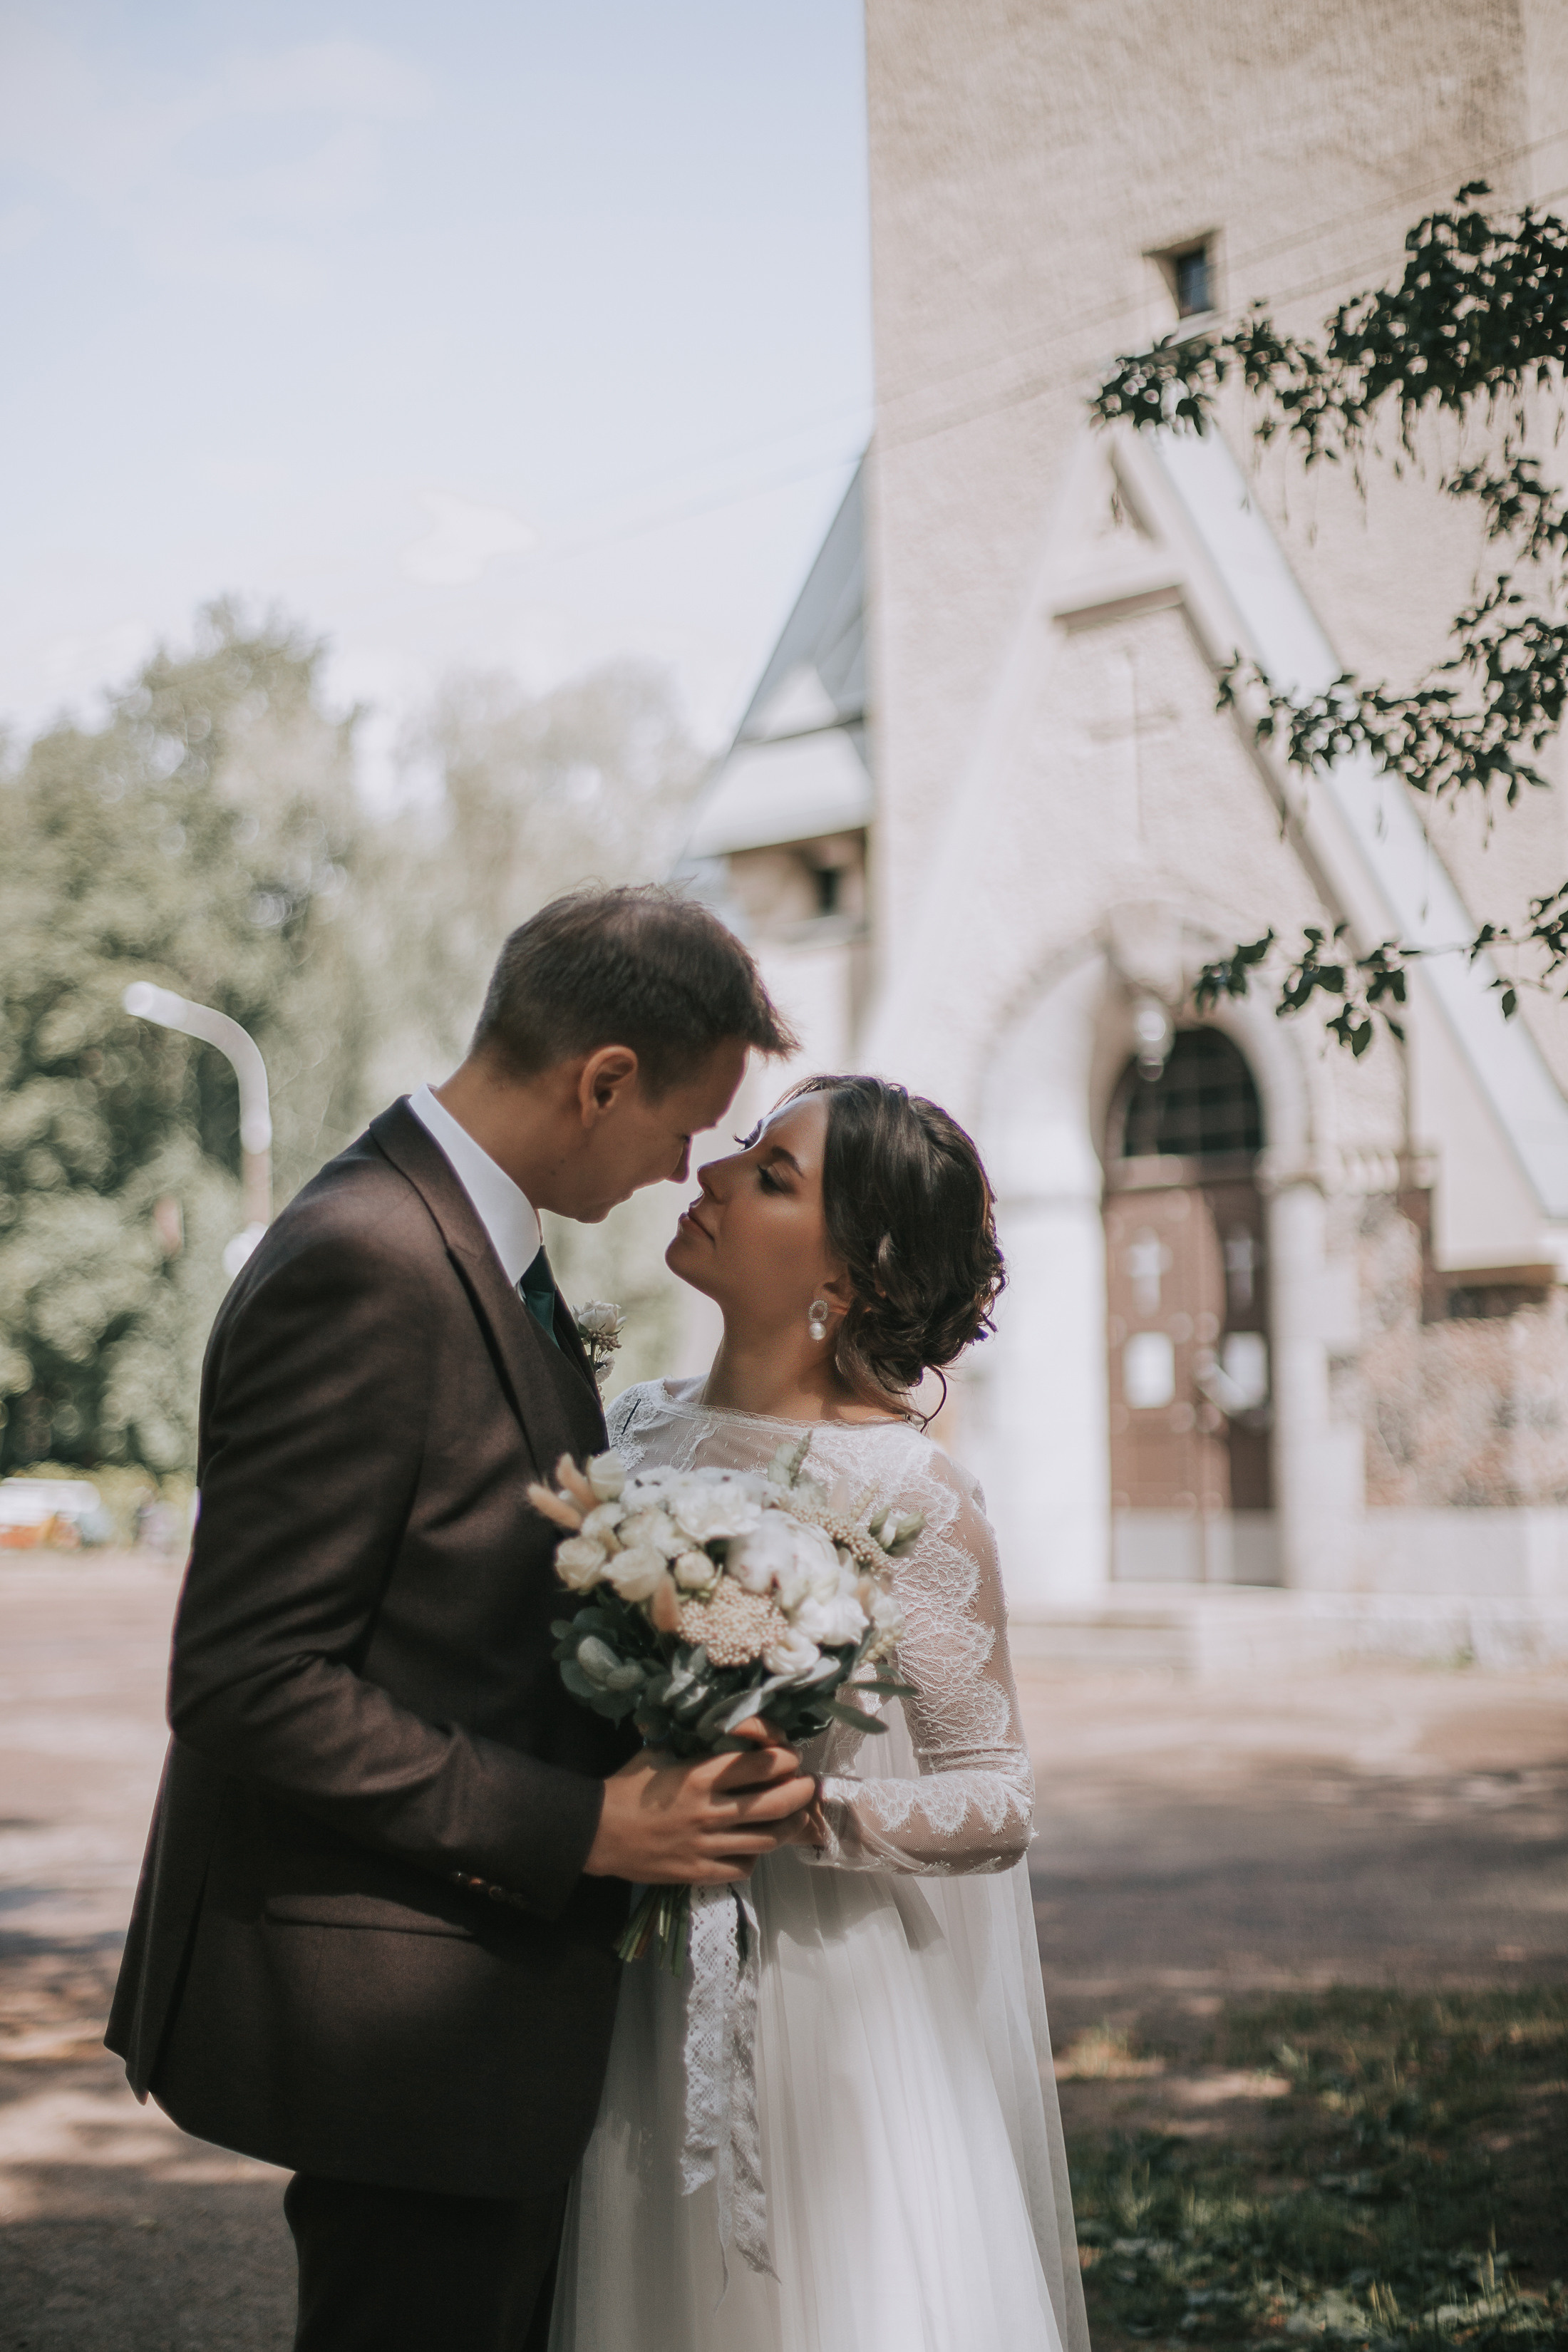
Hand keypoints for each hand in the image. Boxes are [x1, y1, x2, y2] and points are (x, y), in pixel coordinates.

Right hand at [584, 1718, 816, 1884]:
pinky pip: (742, 1867)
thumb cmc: (627, 1787)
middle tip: (806, 1786)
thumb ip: (692, 1745)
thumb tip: (721, 1732)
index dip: (786, 1759)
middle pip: (776, 1804)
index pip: (763, 1764)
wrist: (594, 1833)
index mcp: (700, 1776)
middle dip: (801, 1793)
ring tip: (793, 1817)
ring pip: (766, 1839)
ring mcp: (705, 1846)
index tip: (789, 1758)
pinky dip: (754, 1856)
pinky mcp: (698, 1873)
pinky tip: (752, 1846)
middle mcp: (709, 1811)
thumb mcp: (658, 1752)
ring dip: (787, 1826)